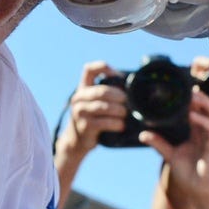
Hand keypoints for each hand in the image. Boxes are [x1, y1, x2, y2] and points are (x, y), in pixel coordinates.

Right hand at [55, 62, 127, 178]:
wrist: (77, 140)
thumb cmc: (93, 118)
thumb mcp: (95, 102)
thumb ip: (107, 93)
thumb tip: (131, 87)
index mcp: (83, 88)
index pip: (89, 69)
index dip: (103, 68)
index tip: (117, 76)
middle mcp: (79, 98)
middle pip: (102, 91)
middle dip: (118, 96)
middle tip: (127, 102)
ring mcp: (80, 112)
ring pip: (103, 107)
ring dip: (118, 111)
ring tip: (125, 114)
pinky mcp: (84, 126)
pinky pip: (103, 122)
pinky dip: (115, 123)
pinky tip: (121, 125)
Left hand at [149, 61, 208, 208]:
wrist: (197, 191)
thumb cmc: (188, 173)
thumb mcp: (170, 154)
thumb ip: (159, 143)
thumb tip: (142, 134)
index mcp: (199, 132)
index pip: (200, 110)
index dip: (194, 100)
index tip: (182, 90)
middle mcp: (208, 133)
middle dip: (202, 97)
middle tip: (189, 89)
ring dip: (207, 103)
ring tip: (194, 96)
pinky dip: (203, 120)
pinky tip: (192, 116)